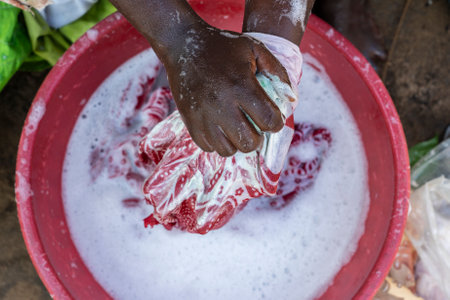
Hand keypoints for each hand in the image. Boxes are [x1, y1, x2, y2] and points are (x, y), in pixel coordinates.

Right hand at [163, 25, 289, 156]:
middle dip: (258, 137)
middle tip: (255, 126)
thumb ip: (277, 71)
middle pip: (249, 142)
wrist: (182, 44)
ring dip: (237, 142)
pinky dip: (218, 142)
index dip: (276, 122)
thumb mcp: (255, 48)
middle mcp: (222, 105)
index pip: (269, 121)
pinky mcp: (189, 121)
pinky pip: (208, 147)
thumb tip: (291, 99)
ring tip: (237, 128)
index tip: (272, 117)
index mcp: (241, 86)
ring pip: (228, 150)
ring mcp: (203, 116)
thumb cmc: (222, 46)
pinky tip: (221, 128)